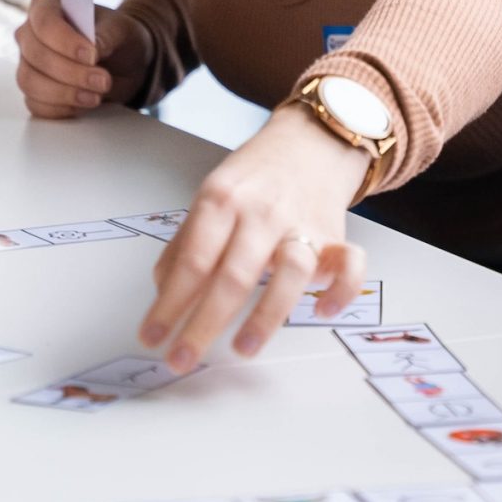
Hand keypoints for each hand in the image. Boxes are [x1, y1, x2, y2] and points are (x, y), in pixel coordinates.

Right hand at [15, 0, 150, 116]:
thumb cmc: (117, 38)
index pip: (44, 22)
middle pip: (36, 56)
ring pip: (30, 82)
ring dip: (65, 93)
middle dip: (71, 73)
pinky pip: (36, 104)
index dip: (64, 41)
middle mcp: (30, 35)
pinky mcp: (34, 91)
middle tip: (103, 81)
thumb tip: (93, 48)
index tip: (92, 56)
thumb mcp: (121, 30)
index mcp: (47, 7)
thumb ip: (107, 35)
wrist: (124, 63)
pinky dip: (60, 109)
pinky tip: (83, 103)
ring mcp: (28, 64)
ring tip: (96, 96)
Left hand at [138, 104, 369, 371]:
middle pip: (232, 275)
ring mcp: (301, 224)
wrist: (311, 140)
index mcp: (221, 200)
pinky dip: (341, 290)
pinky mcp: (336, 235)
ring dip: (266, 317)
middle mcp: (261, 212)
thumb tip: (163, 291)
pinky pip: (349, 265)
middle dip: (203, 325)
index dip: (169, 303)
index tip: (151, 337)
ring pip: (290, 272)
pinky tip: (322, 312)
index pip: (192, 259)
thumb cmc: (255, 176)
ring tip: (243, 350)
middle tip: (181, 361)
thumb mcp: (211, 195)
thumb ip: (186, 242)